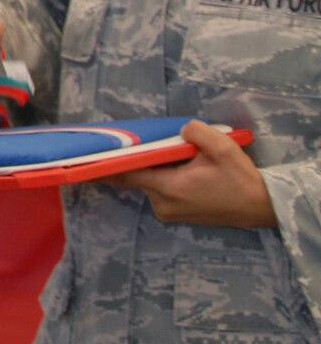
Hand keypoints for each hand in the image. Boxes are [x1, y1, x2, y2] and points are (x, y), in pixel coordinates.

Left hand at [110, 120, 276, 226]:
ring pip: (149, 181)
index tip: (81, 161)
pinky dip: (162, 176)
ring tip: (174, 155)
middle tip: (124, 142)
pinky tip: (177, 166)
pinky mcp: (176, 213)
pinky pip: (160, 189)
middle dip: (134, 158)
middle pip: (136, 175)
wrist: (261, 207)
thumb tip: (181, 130)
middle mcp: (163, 203)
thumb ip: (196, 132)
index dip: (103, 165)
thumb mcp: (223, 147)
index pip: (125, 174)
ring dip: (154, 167)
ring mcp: (169, 211)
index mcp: (169, 188)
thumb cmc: (241, 179)